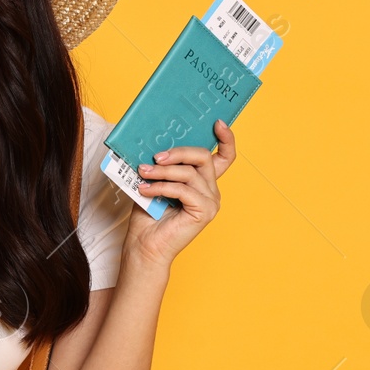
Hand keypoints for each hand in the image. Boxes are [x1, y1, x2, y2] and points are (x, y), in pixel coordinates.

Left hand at [124, 119, 235, 268]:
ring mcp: (211, 202)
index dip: (225, 139)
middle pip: (203, 157)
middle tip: (156, 156)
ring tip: (143, 173)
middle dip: (178, 152)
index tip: (216, 123)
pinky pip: (183, 189)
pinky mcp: (204, 212)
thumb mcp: (155, 181)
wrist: (145, 247)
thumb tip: (155, 141)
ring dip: (163, 171)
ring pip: (190, 173)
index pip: (224, 157)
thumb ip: (162, 164)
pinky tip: (146, 190)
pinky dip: (162, 187)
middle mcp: (211, 190)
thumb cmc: (148, 216)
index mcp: (203, 182)